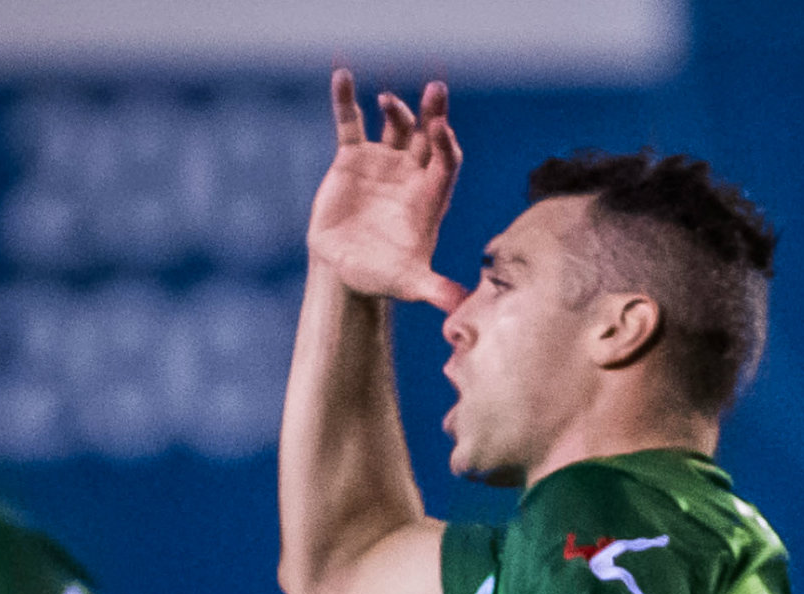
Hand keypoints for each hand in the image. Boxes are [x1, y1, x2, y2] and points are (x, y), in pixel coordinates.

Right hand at [312, 71, 466, 308]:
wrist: (343, 270)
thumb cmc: (381, 277)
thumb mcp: (408, 283)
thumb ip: (435, 290)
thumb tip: (461, 308)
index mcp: (429, 198)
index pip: (446, 163)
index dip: (445, 145)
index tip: (439, 129)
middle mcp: (410, 175)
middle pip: (428, 137)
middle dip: (433, 114)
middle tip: (437, 89)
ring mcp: (383, 163)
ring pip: (395, 126)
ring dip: (397, 108)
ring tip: (387, 100)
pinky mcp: (352, 159)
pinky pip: (350, 123)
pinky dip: (346, 100)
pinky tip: (342, 76)